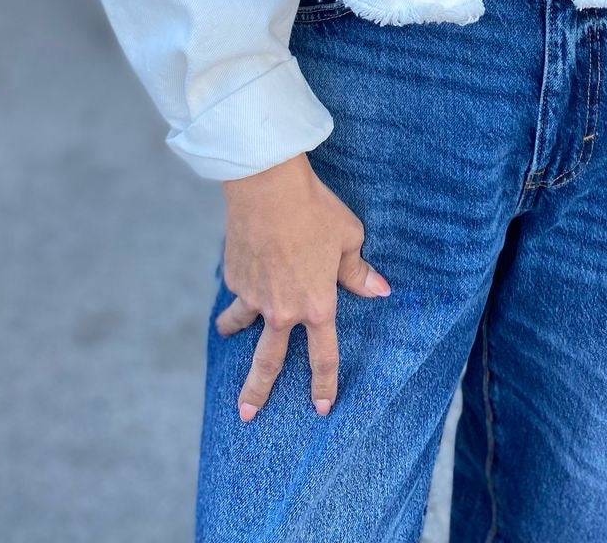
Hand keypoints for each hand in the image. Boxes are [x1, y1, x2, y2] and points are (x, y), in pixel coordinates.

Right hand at [216, 153, 392, 422]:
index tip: (321, 407)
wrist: (269, 190)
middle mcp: (283, 310)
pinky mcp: (235, 277)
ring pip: (241, 325)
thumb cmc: (316, 211)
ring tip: (226, 336)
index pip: (323, 356)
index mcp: (317, 306)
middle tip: (247, 416)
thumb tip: (380, 290)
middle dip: (257, 393)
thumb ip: (358, 271)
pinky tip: (239, 272)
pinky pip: (237, 289)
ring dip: (232, 333)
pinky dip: (238, 286)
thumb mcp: (348, 239)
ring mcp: (254, 297)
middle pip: (268, 363)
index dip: (324, 384)